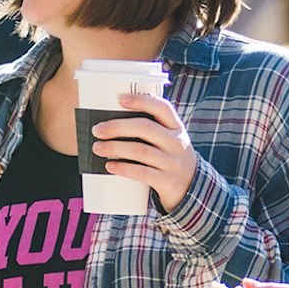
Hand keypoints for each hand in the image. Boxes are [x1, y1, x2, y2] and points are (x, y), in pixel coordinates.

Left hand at [89, 92, 197, 211]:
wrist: (190, 188)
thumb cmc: (170, 158)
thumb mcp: (169, 140)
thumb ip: (150, 130)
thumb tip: (110, 123)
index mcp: (176, 128)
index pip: (162, 108)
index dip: (141, 101)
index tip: (120, 99)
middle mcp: (177, 143)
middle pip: (145, 128)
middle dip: (117, 127)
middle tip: (97, 130)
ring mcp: (174, 163)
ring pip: (141, 151)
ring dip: (115, 147)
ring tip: (98, 147)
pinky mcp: (167, 181)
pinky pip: (142, 173)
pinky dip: (123, 168)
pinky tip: (110, 165)